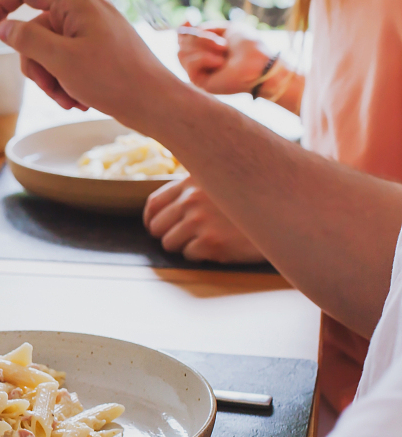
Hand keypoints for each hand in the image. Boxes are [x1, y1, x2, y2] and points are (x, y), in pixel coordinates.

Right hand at [0, 0, 179, 125]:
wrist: (156, 102)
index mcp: (76, 0)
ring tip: (69, 100)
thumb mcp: (60, 60)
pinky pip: (66, 59)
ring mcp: (92, 27)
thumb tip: (4, 27)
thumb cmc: (115, 79)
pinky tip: (79, 98)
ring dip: (51, 79)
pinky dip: (66, 80)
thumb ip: (26, 39)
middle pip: (34, 30)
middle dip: (36, 65)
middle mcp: (84, 8)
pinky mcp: (98, 46)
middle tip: (51, 89)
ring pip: (48, 50)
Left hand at [143, 177, 266, 262]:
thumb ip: (195, 187)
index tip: (156, 227)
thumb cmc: (252, 201)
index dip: (152, 220)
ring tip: (205, 241)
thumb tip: (166, 205)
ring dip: (184, 247)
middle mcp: (192, 200)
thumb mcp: (221, 180)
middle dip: (168, 235)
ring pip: (170, 243)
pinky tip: (217, 247)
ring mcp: (201, 221)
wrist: (285, 216)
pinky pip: (189, 255)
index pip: (154, 204)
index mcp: (191, 182)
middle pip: (157, 227)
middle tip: (184, 238)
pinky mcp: (212, 242)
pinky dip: (200, 256)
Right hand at [178, 22, 272, 94]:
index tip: (189, 19)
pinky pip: (190, 63)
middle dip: (200, 38)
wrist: (259, 63)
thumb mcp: (229, 29)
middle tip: (221, 43)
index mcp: (206, 49)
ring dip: (204, 46)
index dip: (183, 29)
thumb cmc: (249, 46)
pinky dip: (205, 58)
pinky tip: (220, 62)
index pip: (183, 40)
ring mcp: (197, 72)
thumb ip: (208, 28)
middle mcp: (199, 61)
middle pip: (181, 44)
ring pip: (182, 53)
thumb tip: (189, 28)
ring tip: (224, 51)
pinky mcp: (198, 82)